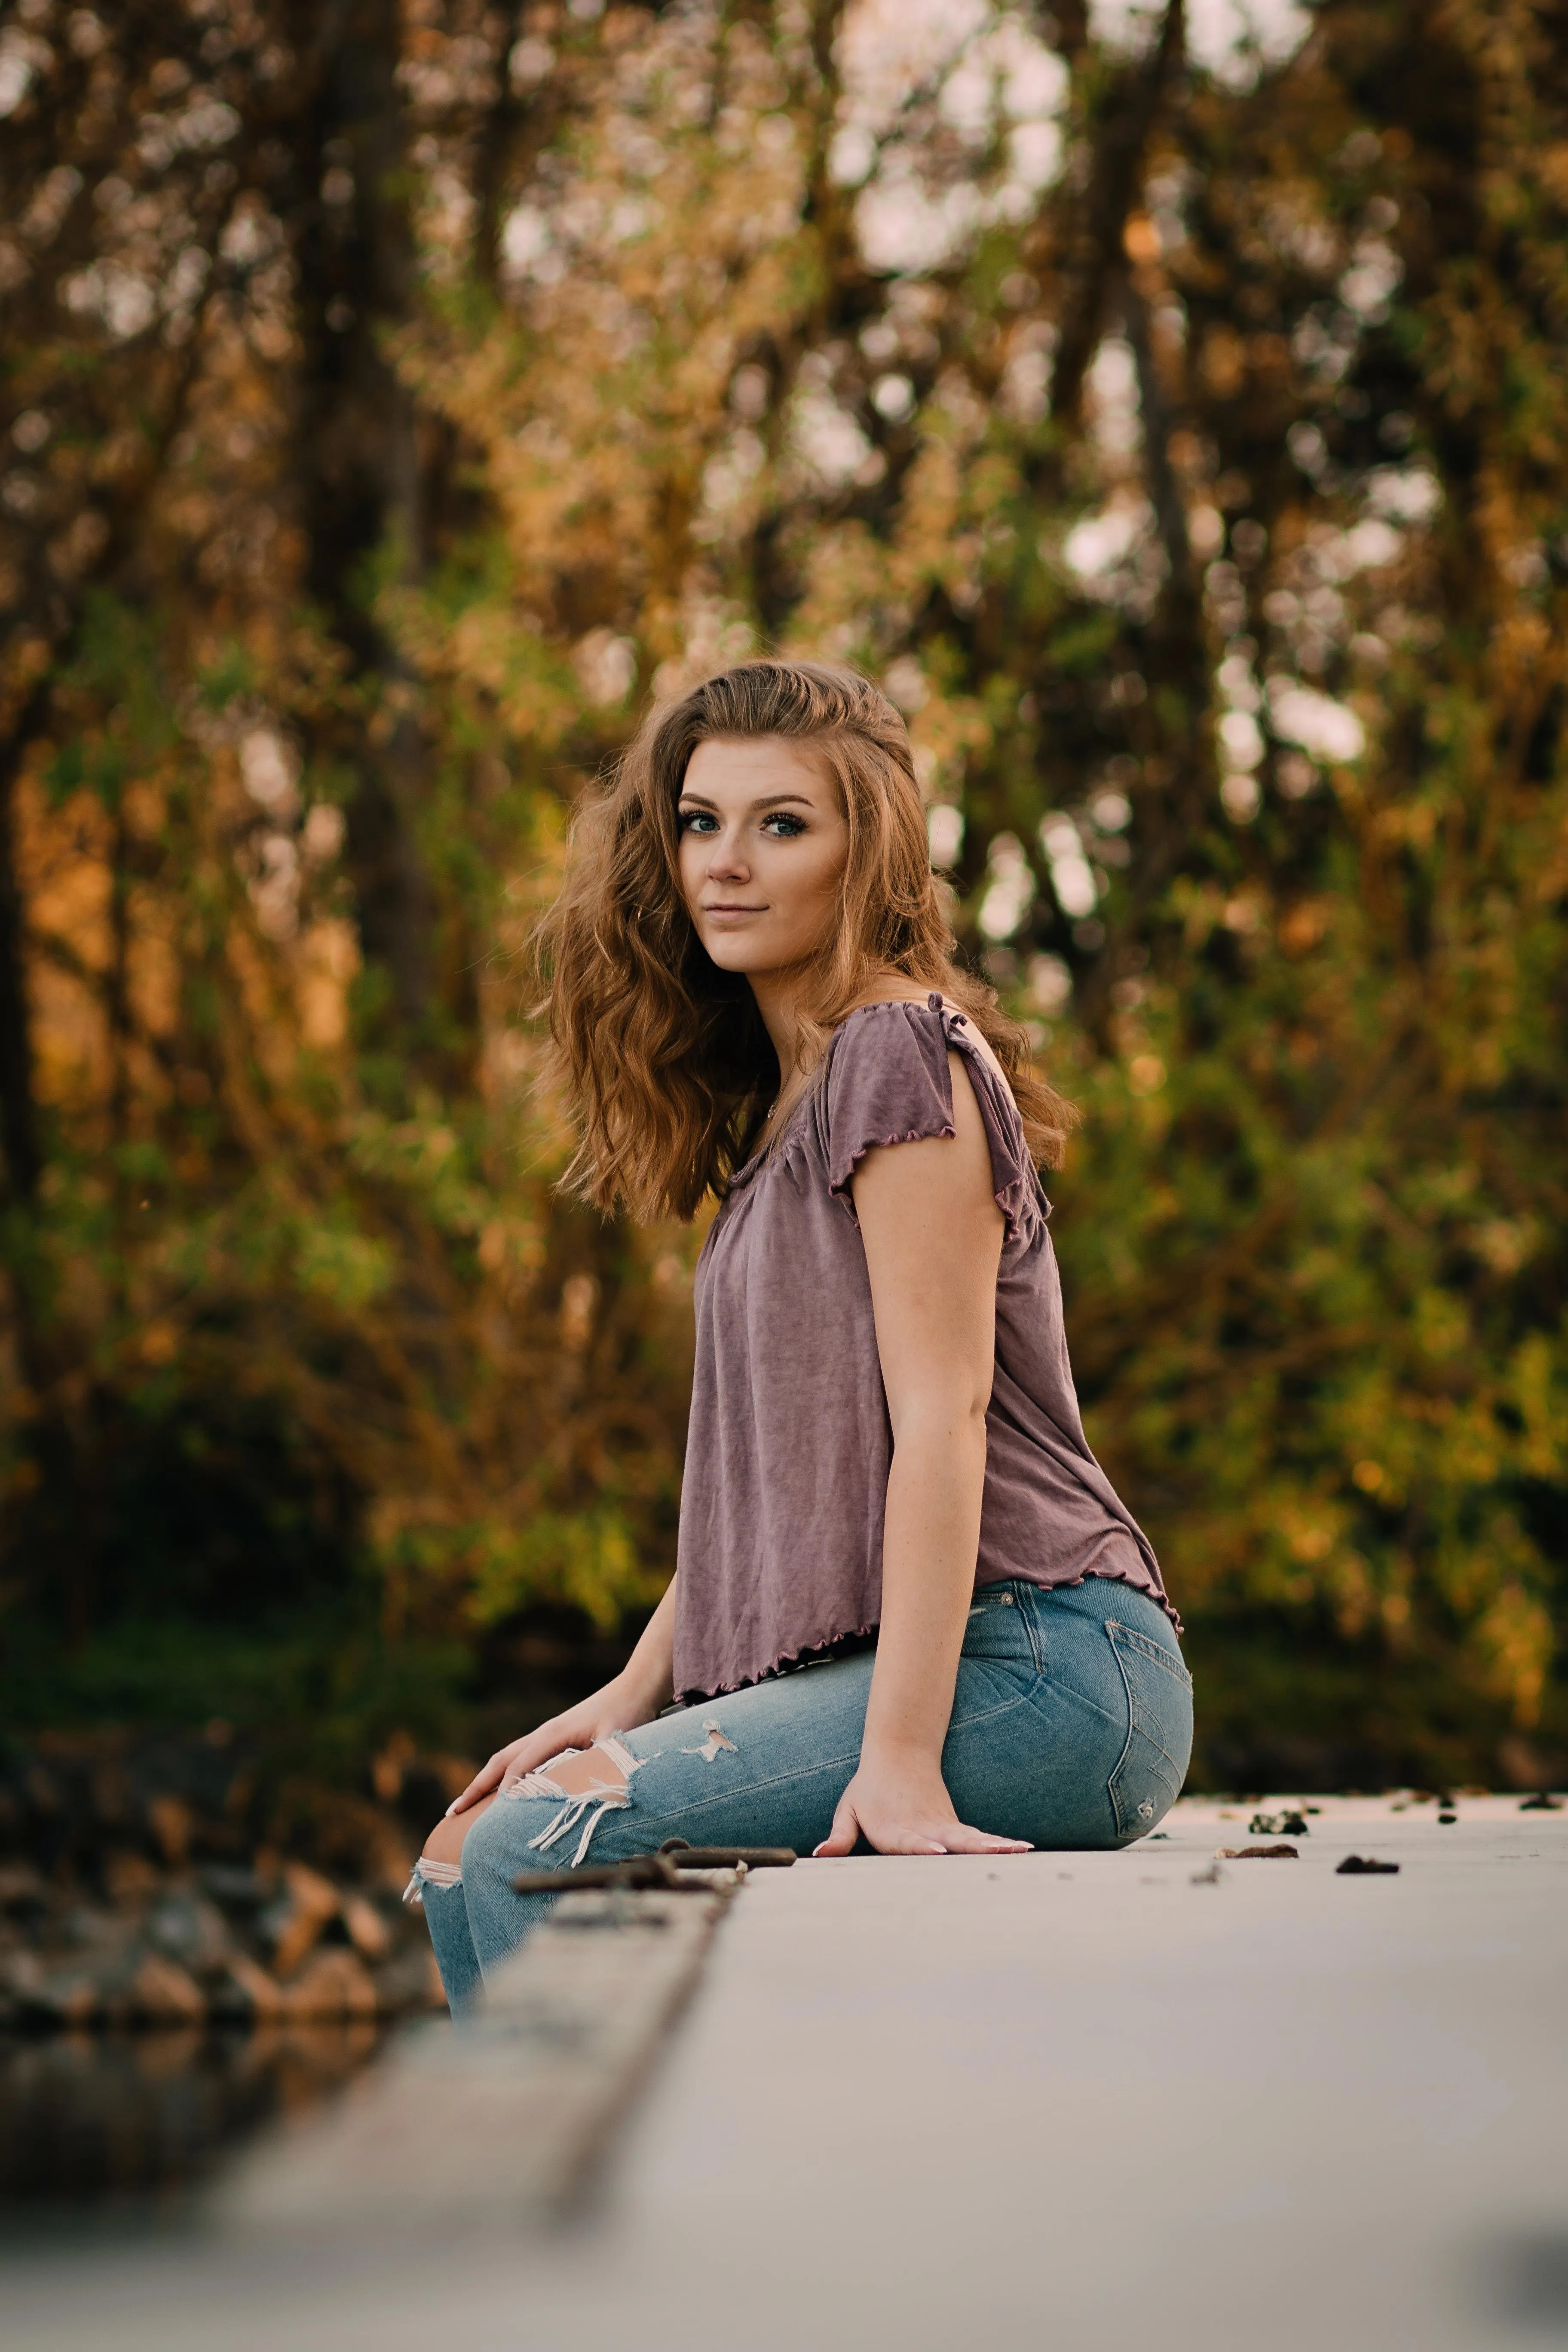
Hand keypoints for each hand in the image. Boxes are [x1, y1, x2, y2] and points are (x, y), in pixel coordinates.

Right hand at [445, 1674, 652, 1816]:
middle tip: (451, 1813)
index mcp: (553, 1734)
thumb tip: (582, 1790)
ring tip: (463, 1805)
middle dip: (476, 1787)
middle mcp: (543, 1733)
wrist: (636, 1687)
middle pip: (500, 1761)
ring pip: (506, 1758)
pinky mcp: (554, 1738)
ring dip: (483, 1781)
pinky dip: (502, 1774)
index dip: (504, 1791)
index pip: (519, 1766)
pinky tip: (499, 1791)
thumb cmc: (628, 1713)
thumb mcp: (617, 1740)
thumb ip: (599, 1763)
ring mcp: (546, 1734)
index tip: (489, 1819)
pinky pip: (519, 1758)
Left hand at [813, 1754, 1031, 1856]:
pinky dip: (999, 1843)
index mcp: (896, 1828)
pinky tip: (1022, 1850)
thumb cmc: (869, 1790)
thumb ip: (839, 1837)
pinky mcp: (954, 1825)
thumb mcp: (848, 1810)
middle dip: (970, 1848)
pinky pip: (978, 1837)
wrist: (898, 1752)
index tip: (937, 1850)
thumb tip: (820, 1855)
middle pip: (949, 1839)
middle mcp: (924, 1827)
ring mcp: (943, 1825)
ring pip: (970, 1838)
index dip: (922, 1845)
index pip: (910, 1840)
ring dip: (993, 1846)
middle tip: (992, 1853)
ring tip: (1018, 1852)